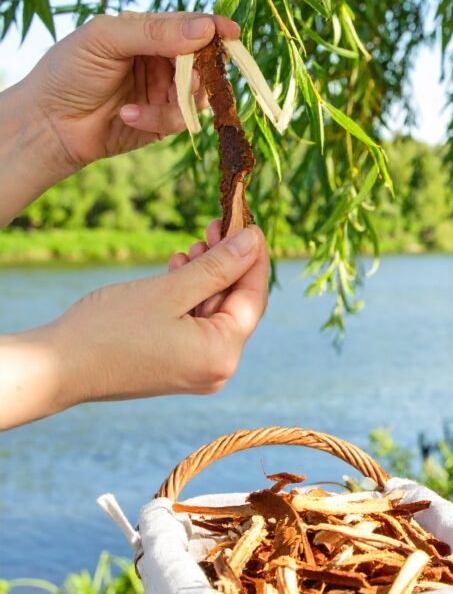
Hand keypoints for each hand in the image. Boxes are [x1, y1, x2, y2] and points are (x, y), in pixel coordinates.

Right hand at [0, 224, 268, 429]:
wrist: (56, 369)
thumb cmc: (108, 330)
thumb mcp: (169, 291)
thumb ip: (217, 267)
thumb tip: (252, 242)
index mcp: (222, 354)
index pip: (253, 297)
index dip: (254, 257)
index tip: (250, 223)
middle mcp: (218, 368)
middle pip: (236, 304)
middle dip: (228, 263)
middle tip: (217, 225)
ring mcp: (198, 370)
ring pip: (215, 311)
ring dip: (207, 276)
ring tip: (195, 244)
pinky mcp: (178, 365)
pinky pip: (197, 325)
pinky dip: (191, 296)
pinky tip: (179, 268)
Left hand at [27, 11, 238, 174]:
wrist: (50, 122)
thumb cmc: (69, 71)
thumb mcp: (106, 39)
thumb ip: (154, 32)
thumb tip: (205, 29)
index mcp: (148, 31)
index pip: (189, 25)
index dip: (213, 29)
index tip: (231, 33)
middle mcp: (162, 60)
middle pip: (203, 61)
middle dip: (201, 70)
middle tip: (192, 77)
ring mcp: (165, 91)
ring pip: (199, 93)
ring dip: (180, 98)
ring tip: (153, 100)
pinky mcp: (164, 121)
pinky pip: (181, 119)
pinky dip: (158, 118)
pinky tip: (127, 115)